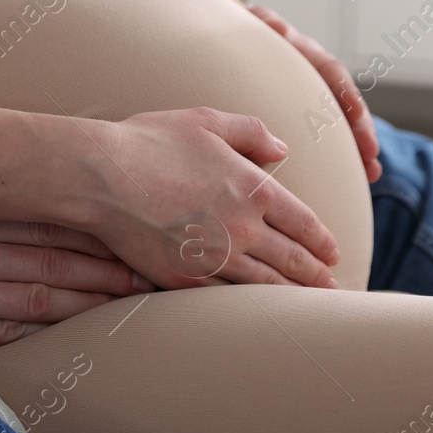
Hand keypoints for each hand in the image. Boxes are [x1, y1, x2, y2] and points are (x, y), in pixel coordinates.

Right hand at [0, 214, 156, 363]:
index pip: (42, 214)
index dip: (91, 219)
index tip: (130, 218)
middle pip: (57, 252)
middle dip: (110, 258)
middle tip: (158, 259)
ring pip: (45, 293)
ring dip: (95, 294)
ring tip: (139, 293)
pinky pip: (11, 330)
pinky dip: (52, 327)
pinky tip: (84, 327)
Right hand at [77, 108, 341, 290]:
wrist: (100, 176)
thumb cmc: (149, 142)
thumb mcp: (205, 121)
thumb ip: (250, 132)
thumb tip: (282, 148)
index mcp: (254, 187)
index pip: (303, 222)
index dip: (322, 240)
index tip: (332, 252)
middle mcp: (243, 227)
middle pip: (292, 259)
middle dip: (316, 275)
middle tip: (331, 287)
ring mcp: (215, 257)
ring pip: (266, 286)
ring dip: (291, 296)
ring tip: (305, 306)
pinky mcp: (185, 277)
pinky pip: (226, 297)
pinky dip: (249, 307)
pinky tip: (257, 311)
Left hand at [247, 4, 380, 181]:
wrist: (234, 40)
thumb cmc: (244, 33)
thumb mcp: (252, 23)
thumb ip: (263, 22)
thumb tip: (278, 29)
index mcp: (304, 54)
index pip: (330, 71)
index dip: (344, 91)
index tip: (356, 113)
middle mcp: (316, 77)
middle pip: (345, 103)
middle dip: (360, 129)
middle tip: (371, 155)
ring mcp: (312, 97)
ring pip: (342, 124)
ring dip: (358, 148)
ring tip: (372, 173)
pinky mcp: (305, 117)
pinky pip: (328, 139)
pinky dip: (341, 158)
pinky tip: (357, 178)